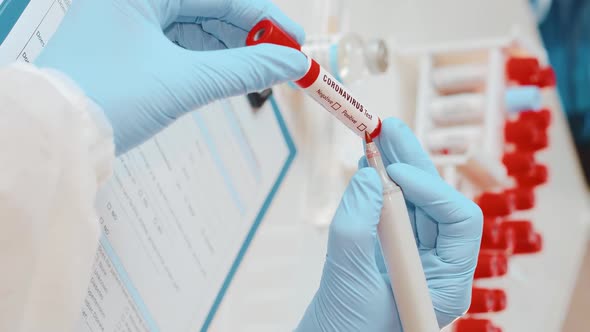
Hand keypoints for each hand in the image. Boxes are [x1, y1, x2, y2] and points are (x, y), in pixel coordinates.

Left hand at [36, 0, 307, 153]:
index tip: (296, 39)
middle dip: (249, 36)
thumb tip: (292, 64)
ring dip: (231, 50)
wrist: (59, 137)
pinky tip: (234, 73)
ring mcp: (131, 23)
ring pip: (197, 29)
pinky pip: (181, 47)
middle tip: (286, 59)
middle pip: (209, 9)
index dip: (263, 18)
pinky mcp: (132, 48)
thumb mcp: (185, 82)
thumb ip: (244, 70)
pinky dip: (209, 61)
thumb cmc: (110, 99)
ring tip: (264, 71)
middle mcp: (133, 0)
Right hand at [297, 118, 482, 330]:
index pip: (459, 222)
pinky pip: (391, 210)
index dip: (432, 191)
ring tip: (377, 136)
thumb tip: (369, 177)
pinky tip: (368, 164)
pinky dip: (379, 186)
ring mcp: (414, 256)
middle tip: (389, 129)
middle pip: (436, 203)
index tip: (395, 173)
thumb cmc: (345, 326)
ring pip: (413, 202)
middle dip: (413, 164)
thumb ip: (356, 226)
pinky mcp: (391, 248)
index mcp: (446, 282)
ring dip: (395, 166)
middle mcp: (437, 265)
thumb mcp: (350, 278)